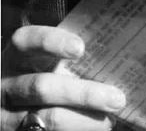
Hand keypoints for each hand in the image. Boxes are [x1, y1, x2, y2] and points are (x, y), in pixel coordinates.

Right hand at [1, 26, 125, 130]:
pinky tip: (95, 128)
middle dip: (83, 94)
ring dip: (83, 120)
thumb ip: (68, 56)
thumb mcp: (46, 61)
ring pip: (46, 118)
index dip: (52, 42)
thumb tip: (113, 55)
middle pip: (42, 87)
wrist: (15, 104)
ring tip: (110, 119)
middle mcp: (7, 85)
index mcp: (16, 56)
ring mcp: (7, 115)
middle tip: (116, 98)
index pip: (27, 41)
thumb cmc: (42, 73)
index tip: (80, 48)